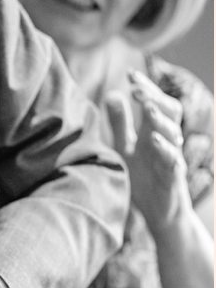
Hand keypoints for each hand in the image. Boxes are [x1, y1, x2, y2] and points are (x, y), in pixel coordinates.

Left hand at [106, 70, 191, 237]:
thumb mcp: (126, 147)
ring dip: (160, 120)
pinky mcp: (173, 178)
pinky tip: (154, 141)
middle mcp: (165, 141)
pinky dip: (165, 150)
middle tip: (136, 90)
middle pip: (169, 112)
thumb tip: (113, 93)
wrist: (157, 213)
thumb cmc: (143, 177)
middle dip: (154, 98)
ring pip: (174, 133)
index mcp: (153, 131)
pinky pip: (173, 161)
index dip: (145, 88)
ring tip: (146, 108)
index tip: (130, 74)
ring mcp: (171, 159)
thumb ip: (120, 123)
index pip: (153, 103)